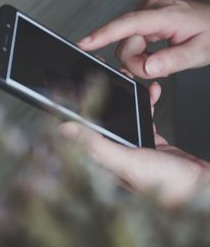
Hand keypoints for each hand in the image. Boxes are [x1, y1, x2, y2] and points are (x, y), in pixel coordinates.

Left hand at [59, 83, 208, 206]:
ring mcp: (133, 146)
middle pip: (100, 119)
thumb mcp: (128, 161)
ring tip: (128, 79)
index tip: (70, 87)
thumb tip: (67, 130)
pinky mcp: (149, 141)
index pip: (81, 132)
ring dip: (125, 96)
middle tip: (101, 75)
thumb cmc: (168, 184)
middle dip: (101, 96)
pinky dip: (146, 103)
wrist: (202, 187)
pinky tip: (150, 94)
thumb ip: (97, 146)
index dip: (74, 109)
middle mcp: (115, 153)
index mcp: (104, 160)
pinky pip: (143, 116)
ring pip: (122, 115)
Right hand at [78, 0, 209, 78]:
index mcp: (166, 15)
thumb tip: (148, 68)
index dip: (104, 34)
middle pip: (125, 43)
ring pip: (126, 45)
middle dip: (137, 62)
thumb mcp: (200, 52)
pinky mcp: (143, 19)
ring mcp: (146, 13)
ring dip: (139, 59)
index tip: (85, 43)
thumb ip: (173, 61)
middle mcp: (151, 9)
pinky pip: (130, 42)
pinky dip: (140, 53)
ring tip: (160, 59)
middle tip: (158, 67)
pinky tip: (155, 53)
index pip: (128, 24)